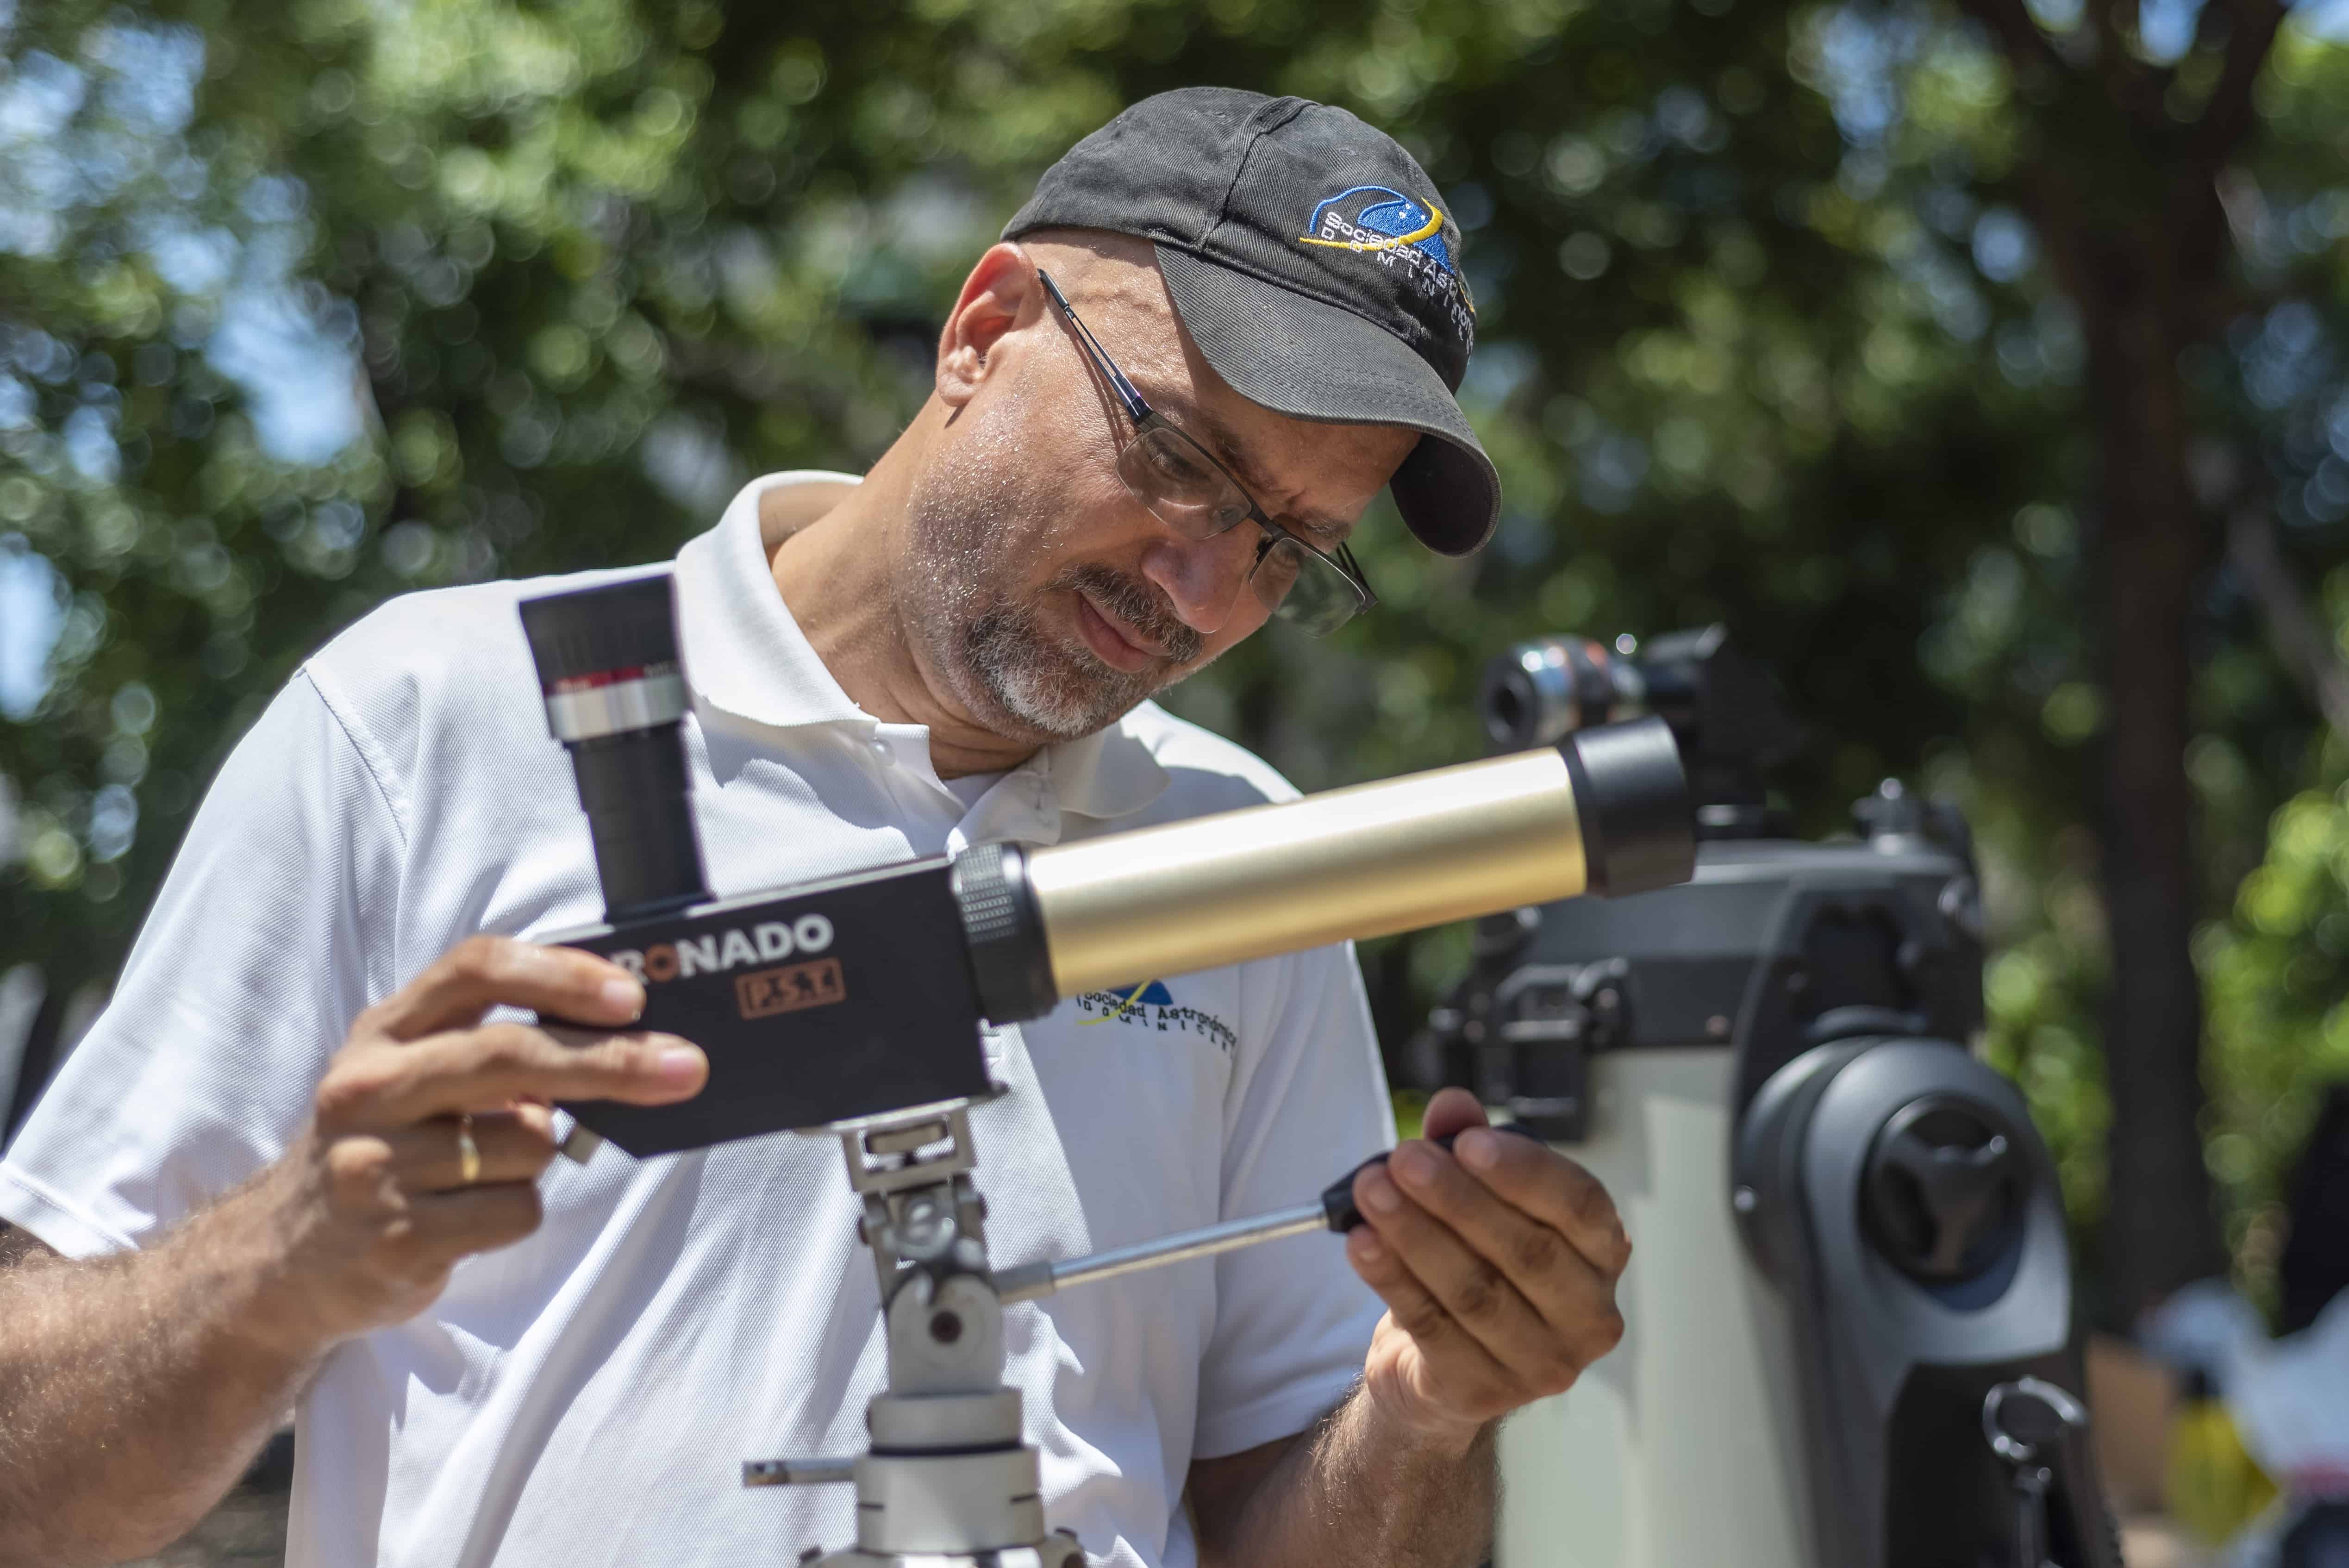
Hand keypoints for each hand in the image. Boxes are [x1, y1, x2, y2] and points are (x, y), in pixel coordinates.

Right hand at [249, 936, 706, 1346]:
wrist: (282, 1259)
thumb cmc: (385, 1146)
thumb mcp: (415, 1072)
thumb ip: (496, 1042)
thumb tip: (626, 1033)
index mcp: (383, 1032)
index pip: (475, 970)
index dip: (560, 973)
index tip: (631, 994)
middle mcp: (369, 1088)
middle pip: (513, 1056)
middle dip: (614, 1060)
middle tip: (686, 1066)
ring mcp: (374, 1165)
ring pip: (528, 1143)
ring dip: (539, 1157)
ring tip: (483, 1171)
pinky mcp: (395, 1236)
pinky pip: (516, 1211)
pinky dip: (516, 1212)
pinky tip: (468, 1216)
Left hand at [1343, 1087, 1630, 1452]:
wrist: (1436, 1366)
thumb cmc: (1477, 1264)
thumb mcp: (1476, 1199)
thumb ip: (1467, 1146)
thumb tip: (1453, 1105)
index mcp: (1602, 1255)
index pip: (1581, 1206)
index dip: (1526, 1171)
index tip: (1467, 1142)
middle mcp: (1588, 1314)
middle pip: (1526, 1251)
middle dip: (1456, 1198)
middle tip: (1401, 1158)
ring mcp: (1542, 1363)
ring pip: (1475, 1290)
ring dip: (1414, 1233)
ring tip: (1369, 1190)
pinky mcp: (1484, 1392)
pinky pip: (1433, 1326)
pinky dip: (1392, 1278)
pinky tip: (1361, 1242)